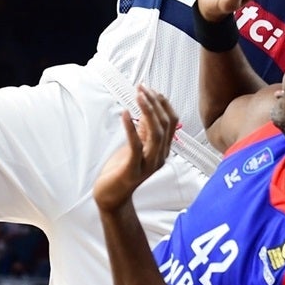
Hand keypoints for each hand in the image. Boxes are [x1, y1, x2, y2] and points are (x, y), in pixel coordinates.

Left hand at [93, 86, 178, 212]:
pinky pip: (136, 145)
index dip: (163, 103)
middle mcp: (159, 156)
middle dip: (155, 103)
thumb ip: (144, 133)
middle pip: (165, 124)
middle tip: (142, 88)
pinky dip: (131, 128)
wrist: (112, 197)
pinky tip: (125, 113)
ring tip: (138, 95)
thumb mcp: (136, 147)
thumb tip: (148, 111)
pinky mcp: (133, 169)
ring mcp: (148, 164)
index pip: (172, 122)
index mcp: (163, 150)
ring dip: (147, 111)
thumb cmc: (122, 171)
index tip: (151, 90)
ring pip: (156, 133)